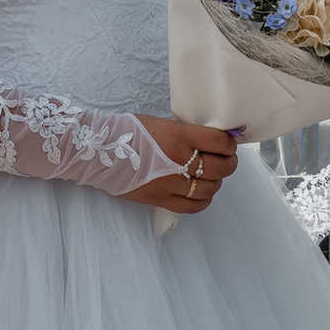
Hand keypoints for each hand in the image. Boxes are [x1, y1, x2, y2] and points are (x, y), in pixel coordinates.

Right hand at [126, 118, 240, 214]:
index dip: (230, 144)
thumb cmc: (128, 132)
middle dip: (229, 164)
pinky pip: (193, 206)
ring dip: (216, 182)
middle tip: (227, 160)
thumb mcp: (161, 123)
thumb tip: (210, 140)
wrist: (99, 152)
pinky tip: (200, 193)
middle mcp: (178, 160)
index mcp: (179, 136)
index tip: (229, 144)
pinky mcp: (160, 199)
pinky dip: (203, 200)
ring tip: (212, 176)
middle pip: (220, 168)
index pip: (220, 142)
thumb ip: (186, 133)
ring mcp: (170, 183)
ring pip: (210, 188)